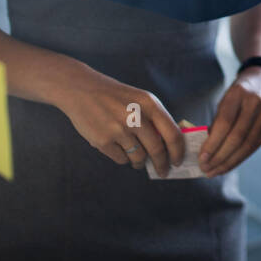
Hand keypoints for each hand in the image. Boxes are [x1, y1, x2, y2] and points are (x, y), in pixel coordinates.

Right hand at [52, 63, 184, 175]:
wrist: (82, 90)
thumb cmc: (115, 97)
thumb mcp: (140, 99)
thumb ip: (156, 119)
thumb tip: (171, 146)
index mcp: (150, 104)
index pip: (172, 134)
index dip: (178, 151)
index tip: (178, 161)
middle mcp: (136, 117)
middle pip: (157, 150)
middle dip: (161, 164)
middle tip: (162, 171)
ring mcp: (118, 130)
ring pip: (139, 157)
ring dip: (140, 162)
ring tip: (138, 159)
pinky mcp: (103, 141)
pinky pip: (121, 159)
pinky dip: (123, 158)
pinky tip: (119, 148)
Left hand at [199, 66, 260, 175]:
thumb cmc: (240, 91)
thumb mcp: (226, 97)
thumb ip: (218, 120)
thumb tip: (206, 148)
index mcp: (239, 92)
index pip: (225, 123)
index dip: (213, 143)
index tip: (201, 158)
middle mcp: (256, 102)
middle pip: (237, 137)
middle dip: (219, 157)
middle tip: (206, 169)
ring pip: (247, 144)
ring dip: (229, 161)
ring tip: (215, 171)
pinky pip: (256, 145)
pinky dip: (241, 157)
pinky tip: (229, 164)